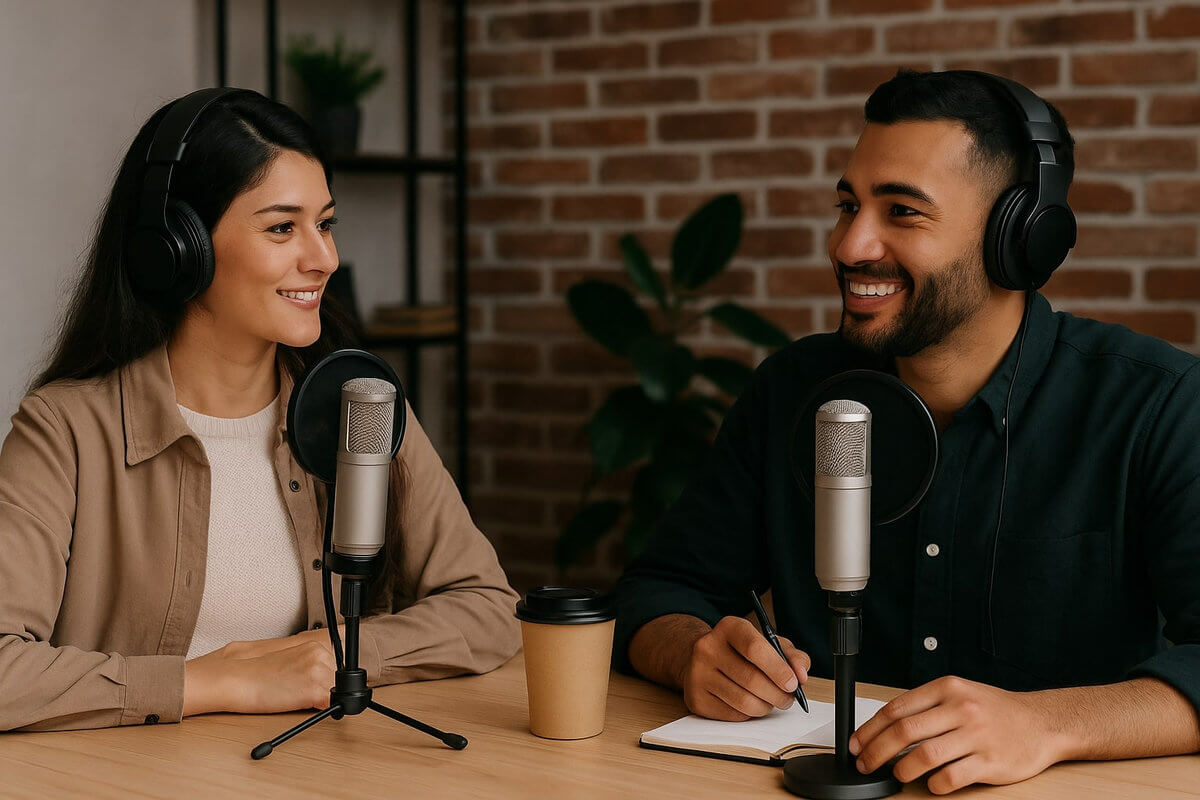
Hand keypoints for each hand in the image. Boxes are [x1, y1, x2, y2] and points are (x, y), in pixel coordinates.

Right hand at [183, 627, 344, 716]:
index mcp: (314, 647)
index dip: (331, 680)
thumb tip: (327, 679)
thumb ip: (308, 665)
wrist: (237, 679)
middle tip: (304, 695)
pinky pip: (332, 705)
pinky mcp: (313, 691)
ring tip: (297, 699)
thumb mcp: (288, 661)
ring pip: (337, 693)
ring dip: (323, 701)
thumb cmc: (256, 673)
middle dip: (328, 690)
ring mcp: (318, 672)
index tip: (327, 686)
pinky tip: (306, 707)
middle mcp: (319, 655)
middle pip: (340, 680)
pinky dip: (324, 711)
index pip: (338, 667)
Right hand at [680, 616, 810, 720]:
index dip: (778, 669)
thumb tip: (801, 675)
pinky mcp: (696, 698)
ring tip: (770, 702)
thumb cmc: (741, 652)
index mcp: (729, 627)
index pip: (754, 649)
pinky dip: (749, 714)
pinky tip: (751, 704)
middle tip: (788, 699)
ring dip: (765, 707)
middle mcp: (708, 647)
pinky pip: (732, 715)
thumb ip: (791, 656)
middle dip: (777, 694)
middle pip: (751, 679)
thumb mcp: (769, 644)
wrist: (702, 660)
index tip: (793, 683)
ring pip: (743, 701)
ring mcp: (698, 673)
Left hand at [850, 675, 1069, 794]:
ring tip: (896, 775)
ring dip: (902, 769)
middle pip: (904, 732)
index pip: (897, 709)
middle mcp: (960, 709)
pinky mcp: (990, 762)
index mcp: (947, 689)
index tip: (856, 743)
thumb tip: (884, 727)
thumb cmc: (994, 710)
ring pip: (924, 755)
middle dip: (876, 751)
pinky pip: (952, 777)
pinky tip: (931, 784)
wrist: (1041, 722)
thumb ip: (926, 706)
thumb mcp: (959, 694)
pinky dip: (935, 784)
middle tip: (865, 764)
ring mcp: (976, 736)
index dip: (870, 729)